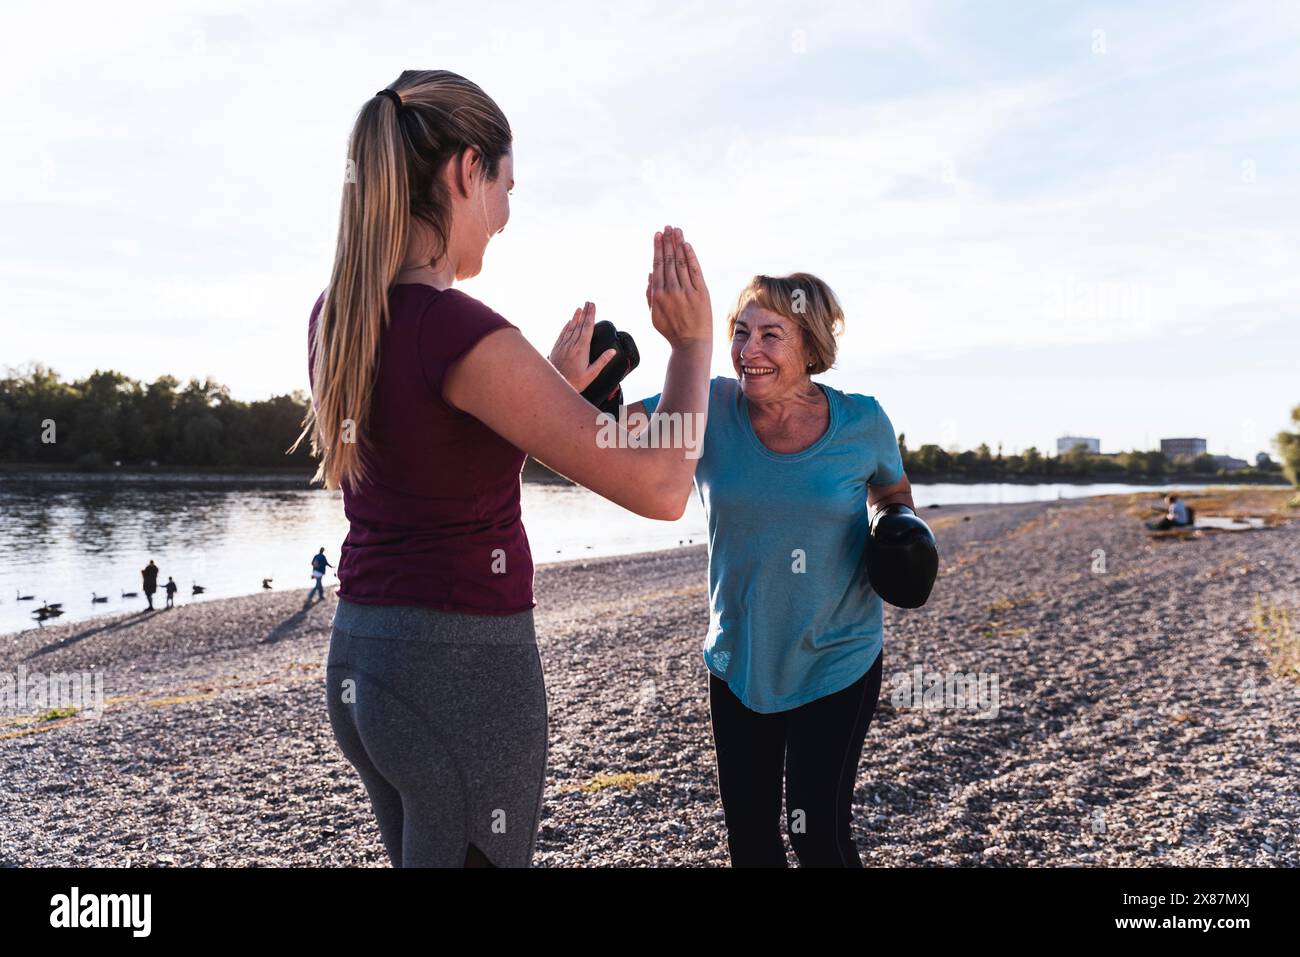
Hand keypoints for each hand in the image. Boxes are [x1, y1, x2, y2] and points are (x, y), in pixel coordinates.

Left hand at [548, 301, 616, 391]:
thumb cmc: (575, 382)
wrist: (555, 385)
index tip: (593, 306)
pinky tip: (569, 321)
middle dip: (585, 312)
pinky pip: (562, 334)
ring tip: (580, 308)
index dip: (591, 315)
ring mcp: (563, 346)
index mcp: (581, 349)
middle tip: (588, 302)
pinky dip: (566, 326)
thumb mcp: (592, 374)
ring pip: (570, 328)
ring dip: (575, 317)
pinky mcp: (556, 349)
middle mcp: (571, 345)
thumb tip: (613, 351)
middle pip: (579, 325)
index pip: (587, 328)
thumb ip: (602, 361)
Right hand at [646, 224, 711, 347]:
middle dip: (667, 241)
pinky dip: (690, 256)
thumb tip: (650, 274)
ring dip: (678, 244)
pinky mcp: (701, 293)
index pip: (657, 265)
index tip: (657, 235)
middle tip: (667, 227)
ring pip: (680, 262)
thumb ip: (650, 295)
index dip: (657, 248)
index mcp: (658, 295)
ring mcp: (686, 291)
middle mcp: (671, 290)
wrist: (691, 343)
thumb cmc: (672, 330)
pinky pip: (694, 270)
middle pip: (669, 260)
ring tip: (676, 230)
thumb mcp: (654, 315)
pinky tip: (687, 245)